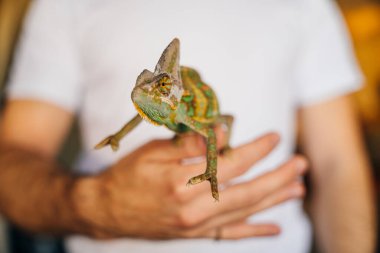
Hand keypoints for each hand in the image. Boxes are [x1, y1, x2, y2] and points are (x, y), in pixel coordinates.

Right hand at [72, 132, 307, 239]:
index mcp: (181, 182)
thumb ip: (191, 144)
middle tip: (301, 165)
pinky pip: (230, 235)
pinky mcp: (194, 235)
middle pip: (246, 192)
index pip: (231, 164)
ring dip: (273, 201)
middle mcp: (193, 208)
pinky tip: (274, 228)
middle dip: (277, 178)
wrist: (106, 210)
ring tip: (297, 189)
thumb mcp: (154, 151)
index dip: (256, 150)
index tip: (275, 138)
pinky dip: (254, 231)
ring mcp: (195, 226)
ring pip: (244, 213)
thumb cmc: (128, 175)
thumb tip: (224, 133)